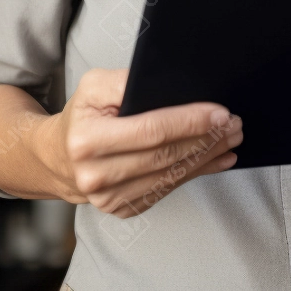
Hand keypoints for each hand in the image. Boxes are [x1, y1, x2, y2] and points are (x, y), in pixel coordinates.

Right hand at [32, 68, 241, 217]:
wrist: (56, 158)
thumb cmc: (81, 116)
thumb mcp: (92, 86)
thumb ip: (124, 81)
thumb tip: (166, 84)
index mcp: (88, 141)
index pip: (151, 130)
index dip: (189, 121)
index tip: (220, 112)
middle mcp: (96, 176)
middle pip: (166, 156)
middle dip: (206, 138)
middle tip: (234, 124)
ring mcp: (109, 199)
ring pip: (170, 175)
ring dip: (207, 157)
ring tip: (231, 139)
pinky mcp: (122, 209)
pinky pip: (166, 189)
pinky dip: (195, 173)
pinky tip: (216, 159)